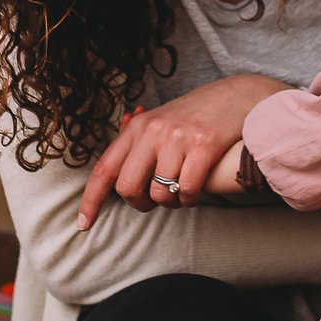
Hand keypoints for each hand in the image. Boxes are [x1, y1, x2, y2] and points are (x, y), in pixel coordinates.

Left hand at [76, 74, 286, 226]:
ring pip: (159, 193)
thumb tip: (112, 177)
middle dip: (140, 204)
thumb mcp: (160, 122)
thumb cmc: (196, 116)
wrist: (236, 96)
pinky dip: (189, 199)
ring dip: (170, 203)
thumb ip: (136, 147)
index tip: (84, 224)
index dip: (91, 200)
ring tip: (181, 193)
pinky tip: (195, 193)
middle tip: (155, 202)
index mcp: (137, 128)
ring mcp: (178, 137)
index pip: (105, 169)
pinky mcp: (203, 145)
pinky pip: (187, 189)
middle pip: (128, 187)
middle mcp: (153, 130)